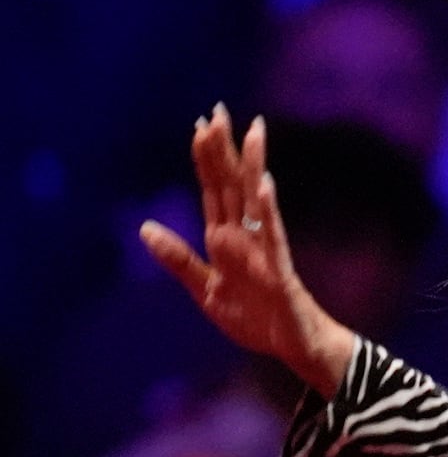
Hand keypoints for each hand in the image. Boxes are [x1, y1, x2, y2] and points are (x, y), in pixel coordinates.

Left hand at [140, 104, 353, 397]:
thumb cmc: (256, 318)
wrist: (293, 346)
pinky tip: (264, 186)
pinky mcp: (280, 269)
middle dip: (226, 149)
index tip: (201, 124)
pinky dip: (269, 210)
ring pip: (256, 200)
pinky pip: (273, 235)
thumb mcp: (205, 290)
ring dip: (252, 166)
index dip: (206, 159)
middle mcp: (247, 236)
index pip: (214, 190)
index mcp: (227, 240)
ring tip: (252, 133)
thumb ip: (178, 259)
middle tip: (220, 111)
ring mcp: (266, 248)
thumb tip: (145, 227)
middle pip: (234, 185)